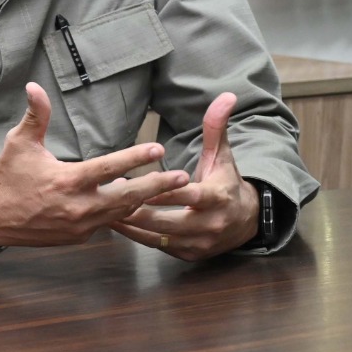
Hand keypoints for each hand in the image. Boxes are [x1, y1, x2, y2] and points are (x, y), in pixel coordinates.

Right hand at [0, 82, 190, 247]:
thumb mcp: (19, 143)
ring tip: (169, 190)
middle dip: (157, 186)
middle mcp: (78, 207)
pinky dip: (122, 212)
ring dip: (144, 200)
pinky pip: (108, 223)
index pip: (109, 168)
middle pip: (127, 196)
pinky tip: (137, 202)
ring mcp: (80, 225)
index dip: (135, 157)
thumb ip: (35, 116)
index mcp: (67, 181)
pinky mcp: (79, 237)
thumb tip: (34, 86)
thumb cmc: (7, 176)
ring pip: (122, 212)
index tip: (158, 149)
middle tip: (182, 177)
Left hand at [111, 92, 260, 260]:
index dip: (165, 190)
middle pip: (167, 221)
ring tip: (105, 205)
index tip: (142, 181)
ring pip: (156, 237)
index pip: (189, 196)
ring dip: (130, 222)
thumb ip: (217, 127)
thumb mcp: (222, 155)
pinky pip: (155, 247)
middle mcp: (209, 225)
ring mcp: (198, 243)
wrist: (246, 222)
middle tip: (112, 189)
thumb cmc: (225, 182)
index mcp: (217, 199)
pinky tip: (114, 221)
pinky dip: (135, 235)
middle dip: (137, 206)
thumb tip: (226, 96)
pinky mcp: (187, 255)